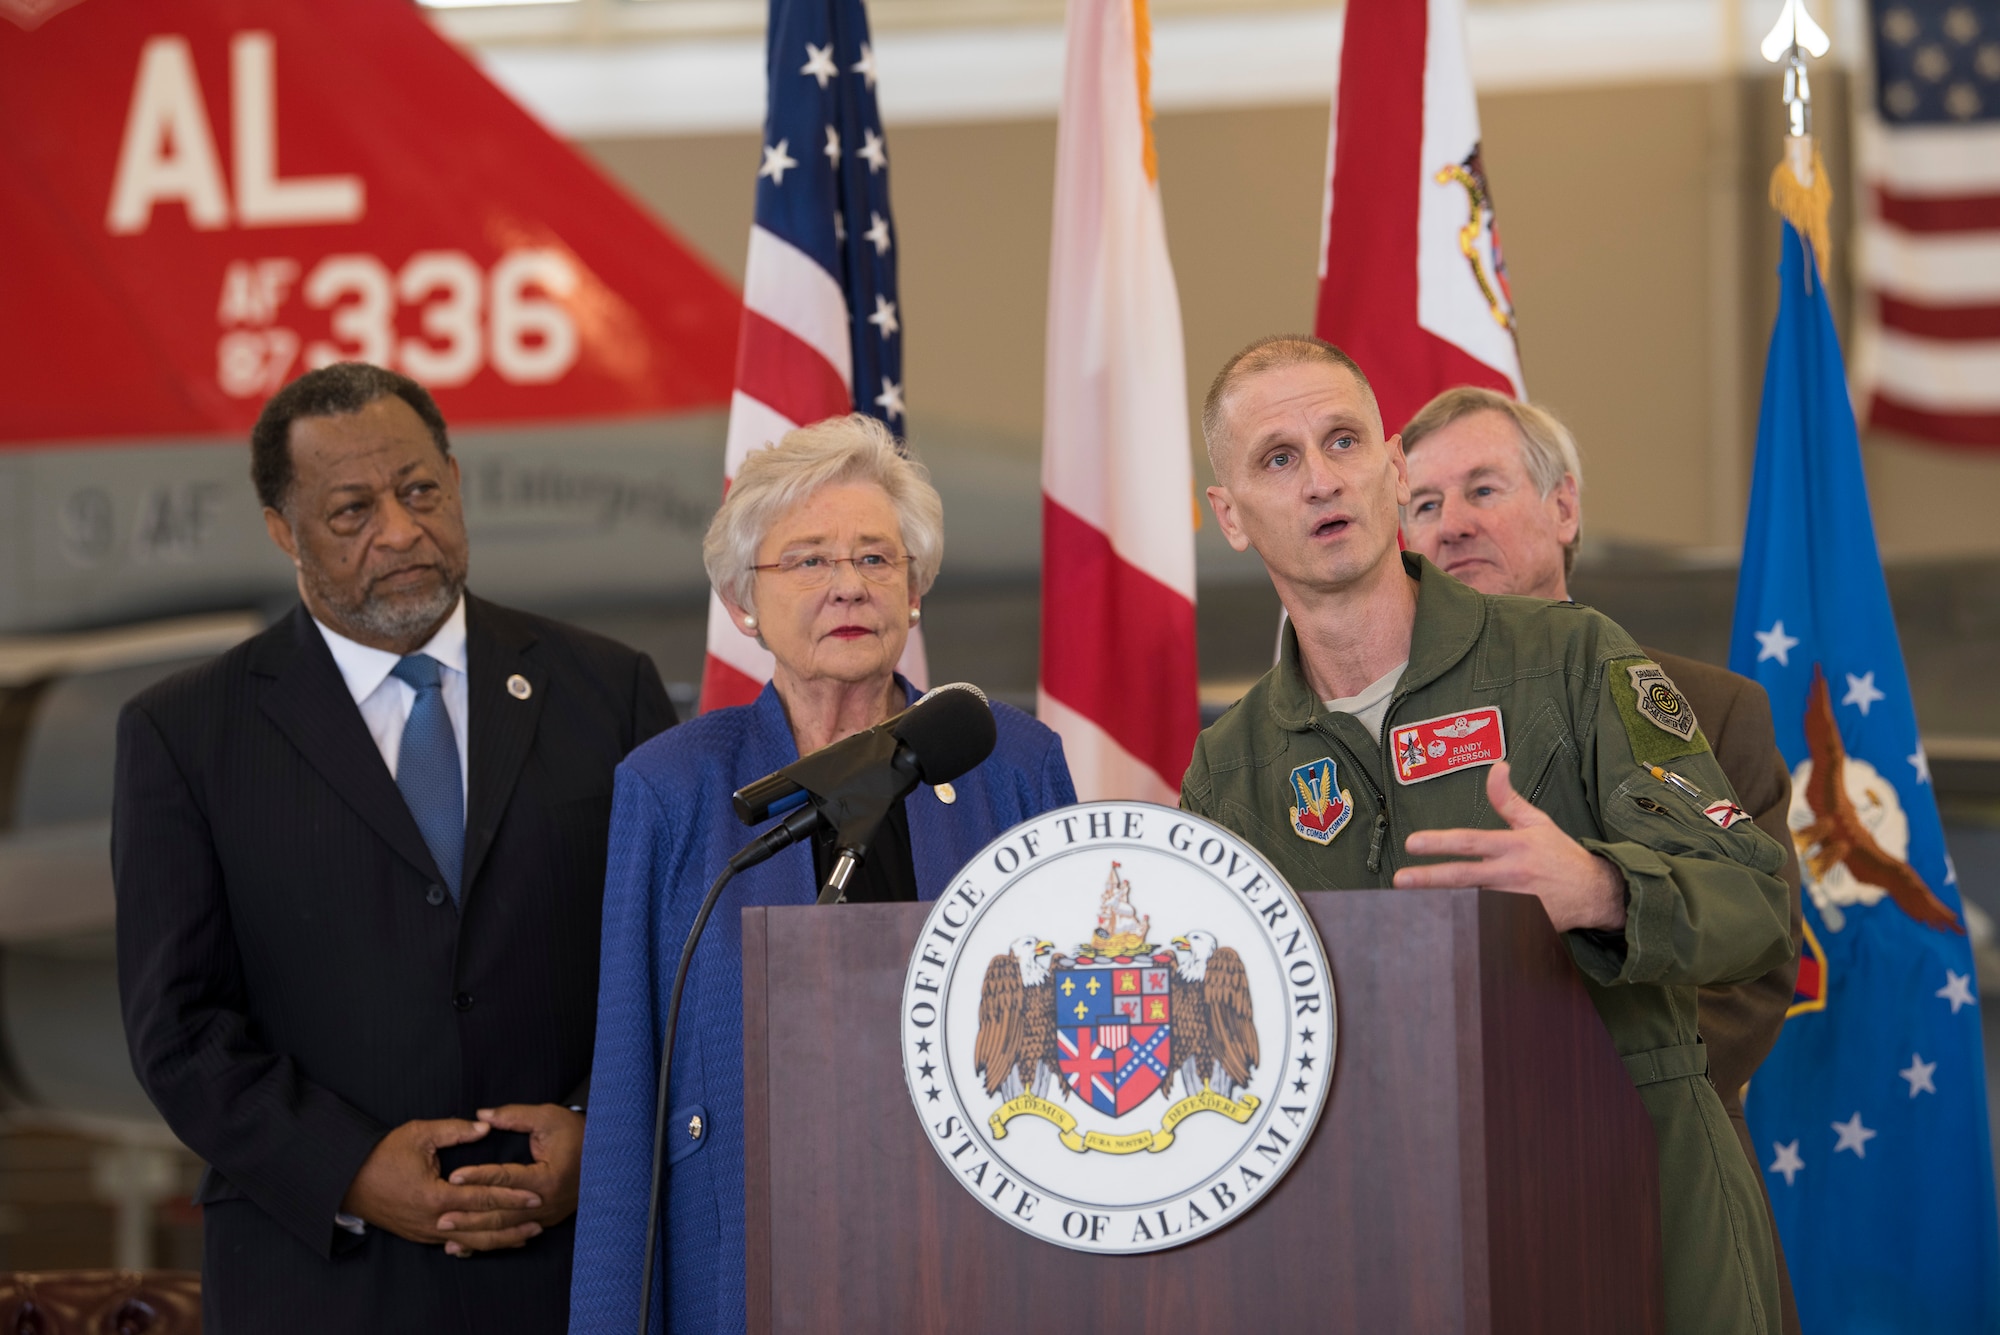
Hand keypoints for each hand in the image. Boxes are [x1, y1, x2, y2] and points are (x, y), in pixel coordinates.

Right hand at [341, 1118, 542, 1247]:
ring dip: (500, 1239)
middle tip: (540, 1218)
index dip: (510, 1196)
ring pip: (470, 1240)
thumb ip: (455, 1130)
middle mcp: (433, 1221)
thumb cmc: (383, 1154)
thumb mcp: (419, 1134)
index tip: (534, 1195)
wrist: (348, 1181)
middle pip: (481, 1227)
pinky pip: (455, 1243)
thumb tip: (486, 1127)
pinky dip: (478, 1243)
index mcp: (435, 1195)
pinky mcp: (421, 1236)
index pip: (482, 1197)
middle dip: (512, 1224)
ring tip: (526, 1234)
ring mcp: (426, 1232)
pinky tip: (495, 1242)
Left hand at [435, 1104, 583, 1256]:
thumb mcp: (547, 1118)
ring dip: (475, 1233)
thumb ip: (514, 1117)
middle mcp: (547, 1202)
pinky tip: (466, 1246)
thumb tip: (481, 1116)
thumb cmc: (576, 1133)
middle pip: (502, 1212)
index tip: (453, 1176)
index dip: (478, 1176)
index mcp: (548, 1177)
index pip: (506, 1178)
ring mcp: (546, 1216)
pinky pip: (513, 1234)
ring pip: (506, 1229)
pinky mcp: (544, 1221)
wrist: (606, 1154)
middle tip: (440, 1216)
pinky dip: (489, 1241)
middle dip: (470, 1215)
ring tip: (447, 1234)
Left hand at [1392, 761, 1626, 932]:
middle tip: (1400, 880)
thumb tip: (1496, 767)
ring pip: (1471, 904)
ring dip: (1442, 905)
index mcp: (1514, 845)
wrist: (1595, 892)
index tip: (1413, 843)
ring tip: (1410, 906)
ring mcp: (1515, 901)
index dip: (1440, 842)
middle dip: (1429, 879)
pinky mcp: (1521, 923)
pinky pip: (1487, 924)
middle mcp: (1511, 874)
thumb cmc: (1560, 854)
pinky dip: (1466, 923)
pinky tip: (1442, 923)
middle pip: (1463, 877)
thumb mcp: (1536, 821)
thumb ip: (1508, 799)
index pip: (1471, 841)